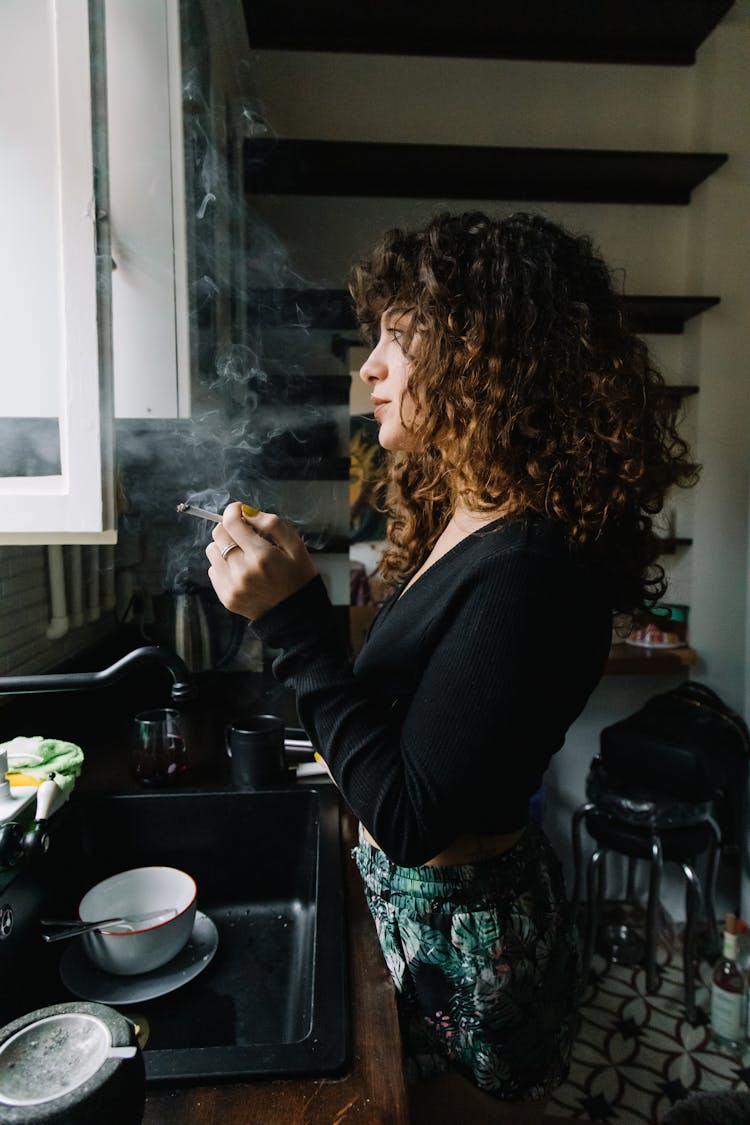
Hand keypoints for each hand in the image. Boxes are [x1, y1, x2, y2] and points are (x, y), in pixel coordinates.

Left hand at [206, 503, 317, 620]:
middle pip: (218, 535)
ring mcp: (232, 586)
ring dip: (224, 546)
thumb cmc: (298, 577)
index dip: (233, 510)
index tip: (238, 509)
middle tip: (243, 532)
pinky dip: (223, 565)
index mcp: (261, 556)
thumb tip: (248, 513)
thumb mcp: (295, 546)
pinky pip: (213, 570)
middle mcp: (243, 571)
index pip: (232, 523)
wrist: (295, 614)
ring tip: (242, 553)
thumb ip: (272, 525)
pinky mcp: (226, 597)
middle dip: (229, 528)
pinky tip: (240, 570)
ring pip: (212, 551)